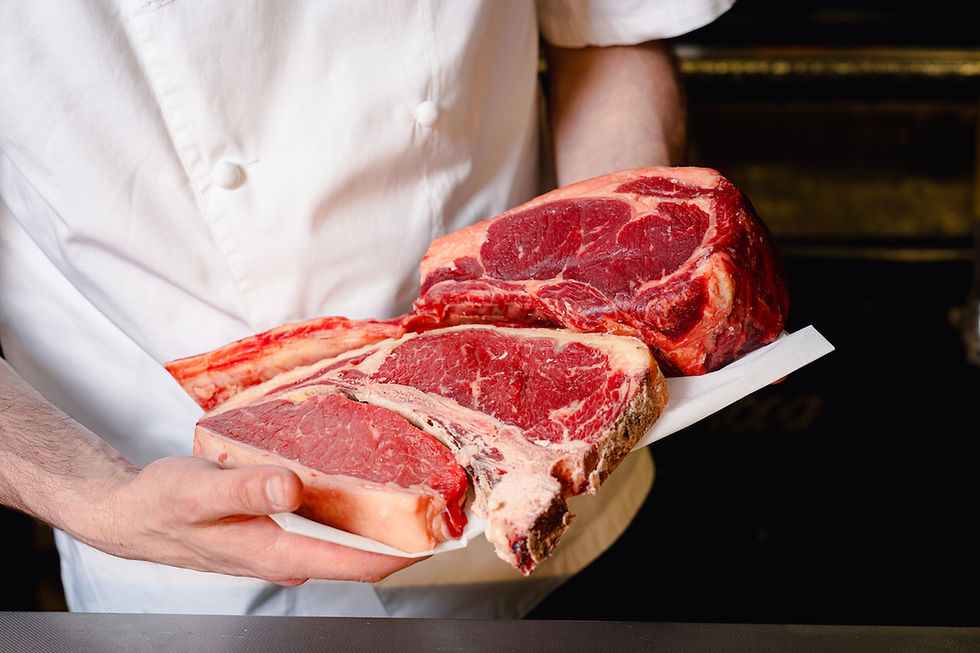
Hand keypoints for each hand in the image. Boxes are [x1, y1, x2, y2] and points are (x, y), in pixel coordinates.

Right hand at [105, 456, 418, 585]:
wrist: (132, 515)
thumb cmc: (163, 504)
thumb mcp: (198, 490)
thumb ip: (246, 489)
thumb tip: (291, 485)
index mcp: (277, 553)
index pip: (358, 562)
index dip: (406, 550)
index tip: (445, 532)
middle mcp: (289, 557)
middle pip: (362, 553)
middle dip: (405, 532)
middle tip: (445, 497)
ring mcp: (285, 547)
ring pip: (347, 539)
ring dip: (382, 519)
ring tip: (417, 483)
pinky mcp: (279, 531)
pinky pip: (328, 526)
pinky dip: (352, 508)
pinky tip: (362, 479)